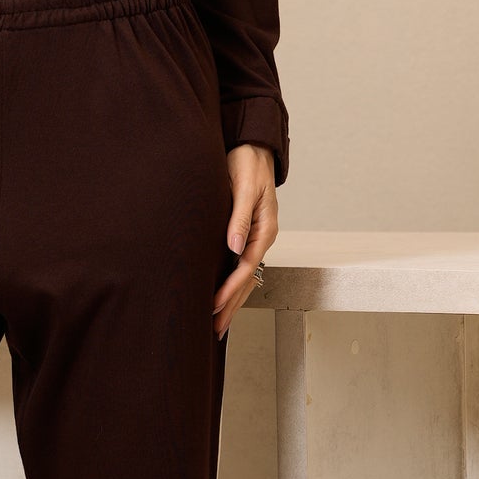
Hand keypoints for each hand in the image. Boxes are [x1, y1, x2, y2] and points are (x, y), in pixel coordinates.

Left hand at [213, 144, 277, 339]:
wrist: (253, 148)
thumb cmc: (247, 164)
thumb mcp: (244, 189)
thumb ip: (240, 218)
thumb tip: (234, 248)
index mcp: (265, 230)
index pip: (246, 268)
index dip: (229, 289)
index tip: (213, 306)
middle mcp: (262, 238)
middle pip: (248, 280)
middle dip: (232, 305)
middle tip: (216, 329)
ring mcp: (255, 238)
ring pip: (245, 277)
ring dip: (233, 300)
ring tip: (219, 323)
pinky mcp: (246, 234)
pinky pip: (241, 266)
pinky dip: (232, 284)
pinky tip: (223, 295)